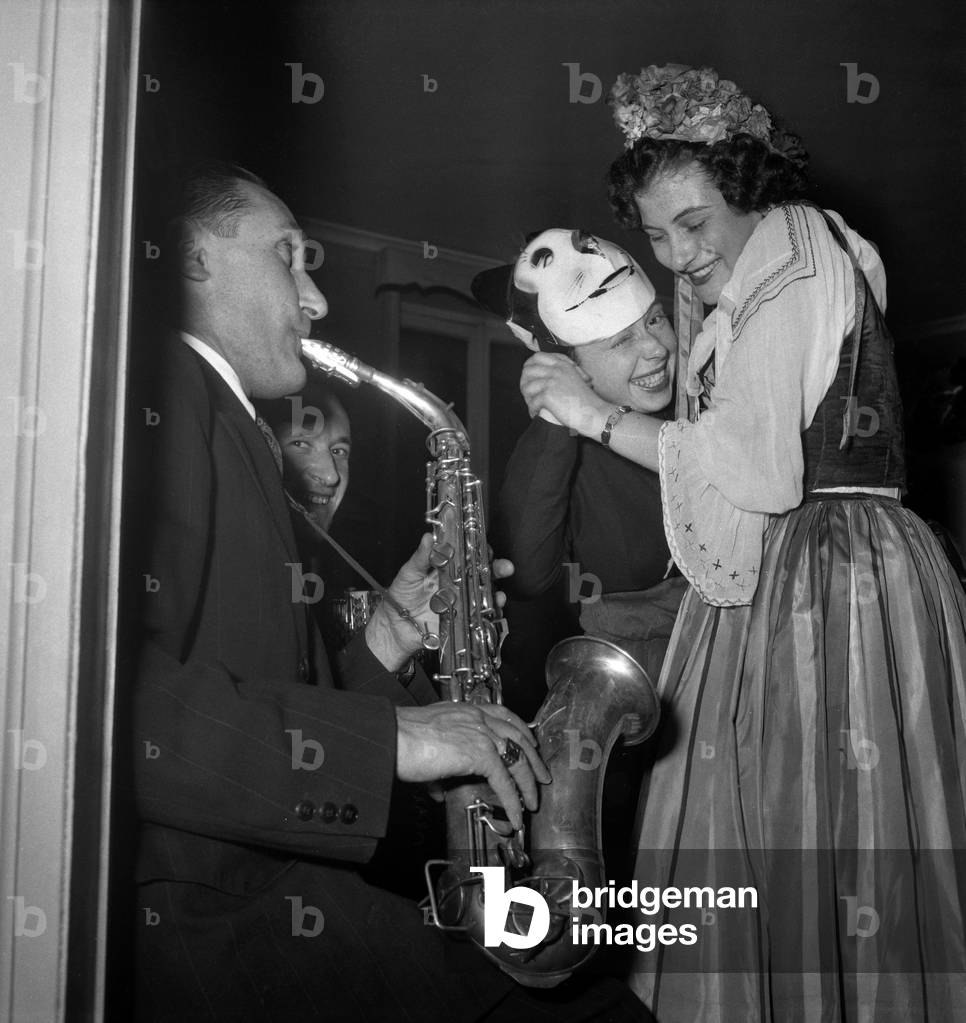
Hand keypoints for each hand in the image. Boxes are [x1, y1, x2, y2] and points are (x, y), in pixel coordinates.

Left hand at [366, 539, 514, 669]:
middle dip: (496, 569)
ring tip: (500, 593)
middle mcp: (457, 584)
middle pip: (481, 574)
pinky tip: (493, 610)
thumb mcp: (409, 572)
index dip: (478, 549)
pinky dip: (488, 614)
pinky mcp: (460, 620)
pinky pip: (478, 616)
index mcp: (446, 569)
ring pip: (483, 595)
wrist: (395, 626)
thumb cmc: (401, 595)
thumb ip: (420, 557)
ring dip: (496, 592)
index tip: (484, 544)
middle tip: (505, 567)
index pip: (466, 555)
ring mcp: (461, 602)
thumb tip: (428, 537)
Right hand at [395, 702, 550, 828]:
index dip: (522, 729)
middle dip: (534, 758)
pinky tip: (516, 814)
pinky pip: (505, 781)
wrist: (394, 737)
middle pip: (518, 736)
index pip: (504, 715)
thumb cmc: (401, 737)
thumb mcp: (426, 742)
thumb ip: (439, 768)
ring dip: (528, 783)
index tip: (530, 742)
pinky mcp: (480, 754)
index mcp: (466, 709)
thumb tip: (440, 791)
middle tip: (542, 776)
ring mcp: (482, 734)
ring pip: (517, 759)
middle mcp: (478, 718)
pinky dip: (513, 800)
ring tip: (532, 801)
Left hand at [519, 353, 609, 436]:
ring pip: (527, 386)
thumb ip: (561, 372)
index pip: (537, 357)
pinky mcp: (548, 395)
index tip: (530, 378)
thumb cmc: (585, 400)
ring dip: (527, 397)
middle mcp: (556, 370)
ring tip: (533, 405)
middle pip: (528, 370)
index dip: (529, 366)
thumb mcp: (574, 378)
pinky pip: (532, 402)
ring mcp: (551, 381)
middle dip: (524, 383)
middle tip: (529, 395)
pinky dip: (532, 410)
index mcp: (562, 364)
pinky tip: (536, 414)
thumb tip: (543, 375)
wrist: (593, 412)